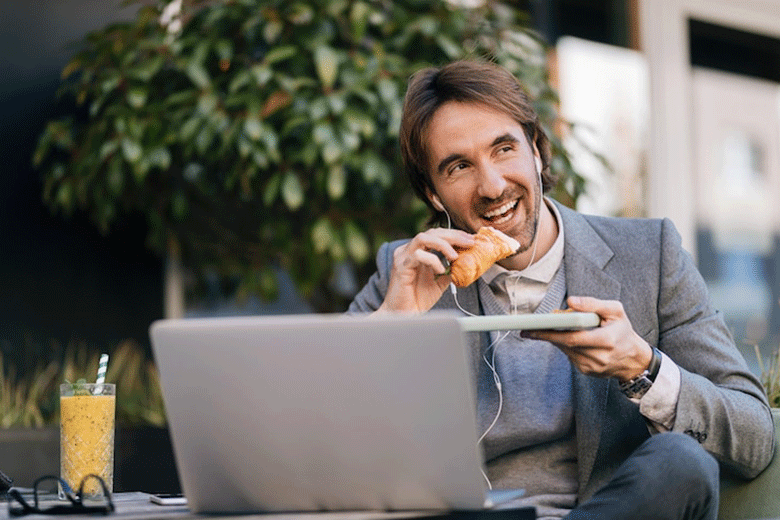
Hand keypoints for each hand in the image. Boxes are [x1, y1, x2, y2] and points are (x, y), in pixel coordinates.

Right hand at [377, 228, 474, 313]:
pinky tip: (441, 270)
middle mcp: (409, 250)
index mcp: (418, 251)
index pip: (437, 234)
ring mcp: (403, 257)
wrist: (404, 316)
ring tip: (455, 256)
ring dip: (443, 244)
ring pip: (423, 238)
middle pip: (432, 232)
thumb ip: (450, 270)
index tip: (470, 240)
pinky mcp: (400, 266)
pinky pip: (418, 255)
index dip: (454, 235)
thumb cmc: (417, 299)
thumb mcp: (440, 281)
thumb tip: (467, 262)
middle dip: (453, 235)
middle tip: (469, 242)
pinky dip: (433, 260)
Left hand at [525, 296, 652, 381]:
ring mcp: (591, 367)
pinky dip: (564, 345)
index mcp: (607, 340)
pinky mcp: (586, 371)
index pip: (572, 338)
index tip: (534, 327)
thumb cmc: (623, 331)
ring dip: (555, 339)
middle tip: (527, 328)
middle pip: (565, 345)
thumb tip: (570, 301)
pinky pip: (569, 356)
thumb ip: (593, 304)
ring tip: (546, 328)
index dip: (551, 333)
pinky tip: (563, 337)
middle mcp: (598, 357)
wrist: (633, 359)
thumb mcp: (616, 311)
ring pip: (565, 350)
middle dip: (545, 335)